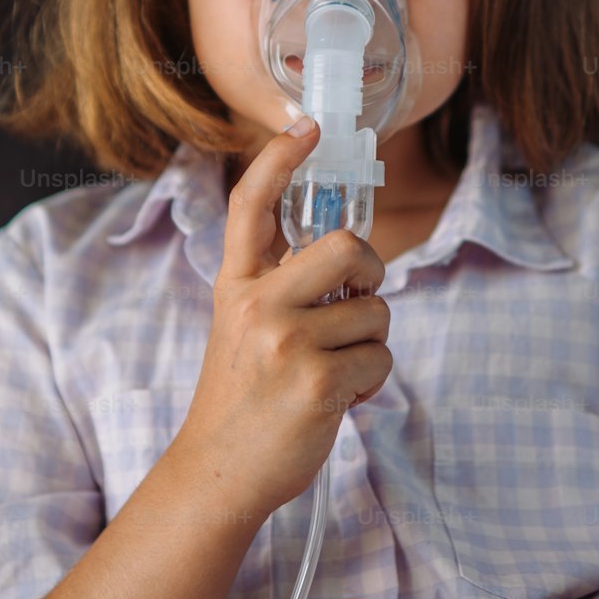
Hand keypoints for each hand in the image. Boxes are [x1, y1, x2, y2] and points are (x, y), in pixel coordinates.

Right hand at [176, 117, 392, 517]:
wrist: (218, 472)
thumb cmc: (243, 399)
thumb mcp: (242, 327)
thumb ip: (282, 287)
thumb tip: (351, 259)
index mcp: (237, 285)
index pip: (252, 205)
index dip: (281, 159)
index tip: (307, 126)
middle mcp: (257, 303)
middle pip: (348, 245)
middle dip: (373, 272)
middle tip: (359, 298)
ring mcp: (286, 340)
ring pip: (376, 311)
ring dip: (371, 345)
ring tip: (335, 372)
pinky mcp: (316, 380)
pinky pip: (380, 359)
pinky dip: (372, 384)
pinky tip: (337, 401)